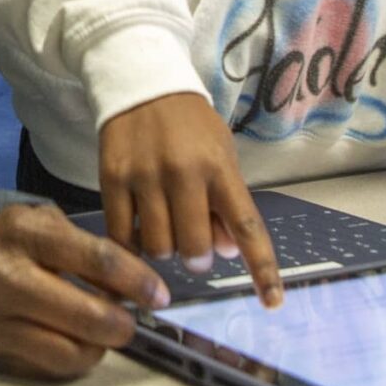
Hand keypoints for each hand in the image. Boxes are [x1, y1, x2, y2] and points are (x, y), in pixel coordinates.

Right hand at [0, 203, 167, 378]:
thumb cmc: (4, 240)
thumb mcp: (39, 222)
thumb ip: (83, 246)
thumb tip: (136, 280)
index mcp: (24, 232)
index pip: (97, 260)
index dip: (137, 280)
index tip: (158, 293)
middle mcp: (6, 276)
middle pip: (88, 315)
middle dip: (122, 324)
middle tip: (131, 321)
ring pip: (71, 351)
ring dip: (98, 346)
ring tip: (100, 333)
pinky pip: (48, 367)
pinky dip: (71, 359)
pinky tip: (72, 342)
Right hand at [97, 93, 283, 304]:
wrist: (141, 83)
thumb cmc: (189, 125)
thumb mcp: (221, 153)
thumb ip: (228, 202)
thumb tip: (229, 252)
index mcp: (219, 168)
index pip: (246, 227)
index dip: (262, 269)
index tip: (273, 302)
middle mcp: (183, 173)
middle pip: (194, 248)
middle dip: (198, 258)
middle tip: (195, 250)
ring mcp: (145, 177)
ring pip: (158, 248)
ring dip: (166, 251)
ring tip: (165, 231)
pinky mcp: (112, 178)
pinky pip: (122, 236)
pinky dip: (132, 247)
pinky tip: (138, 234)